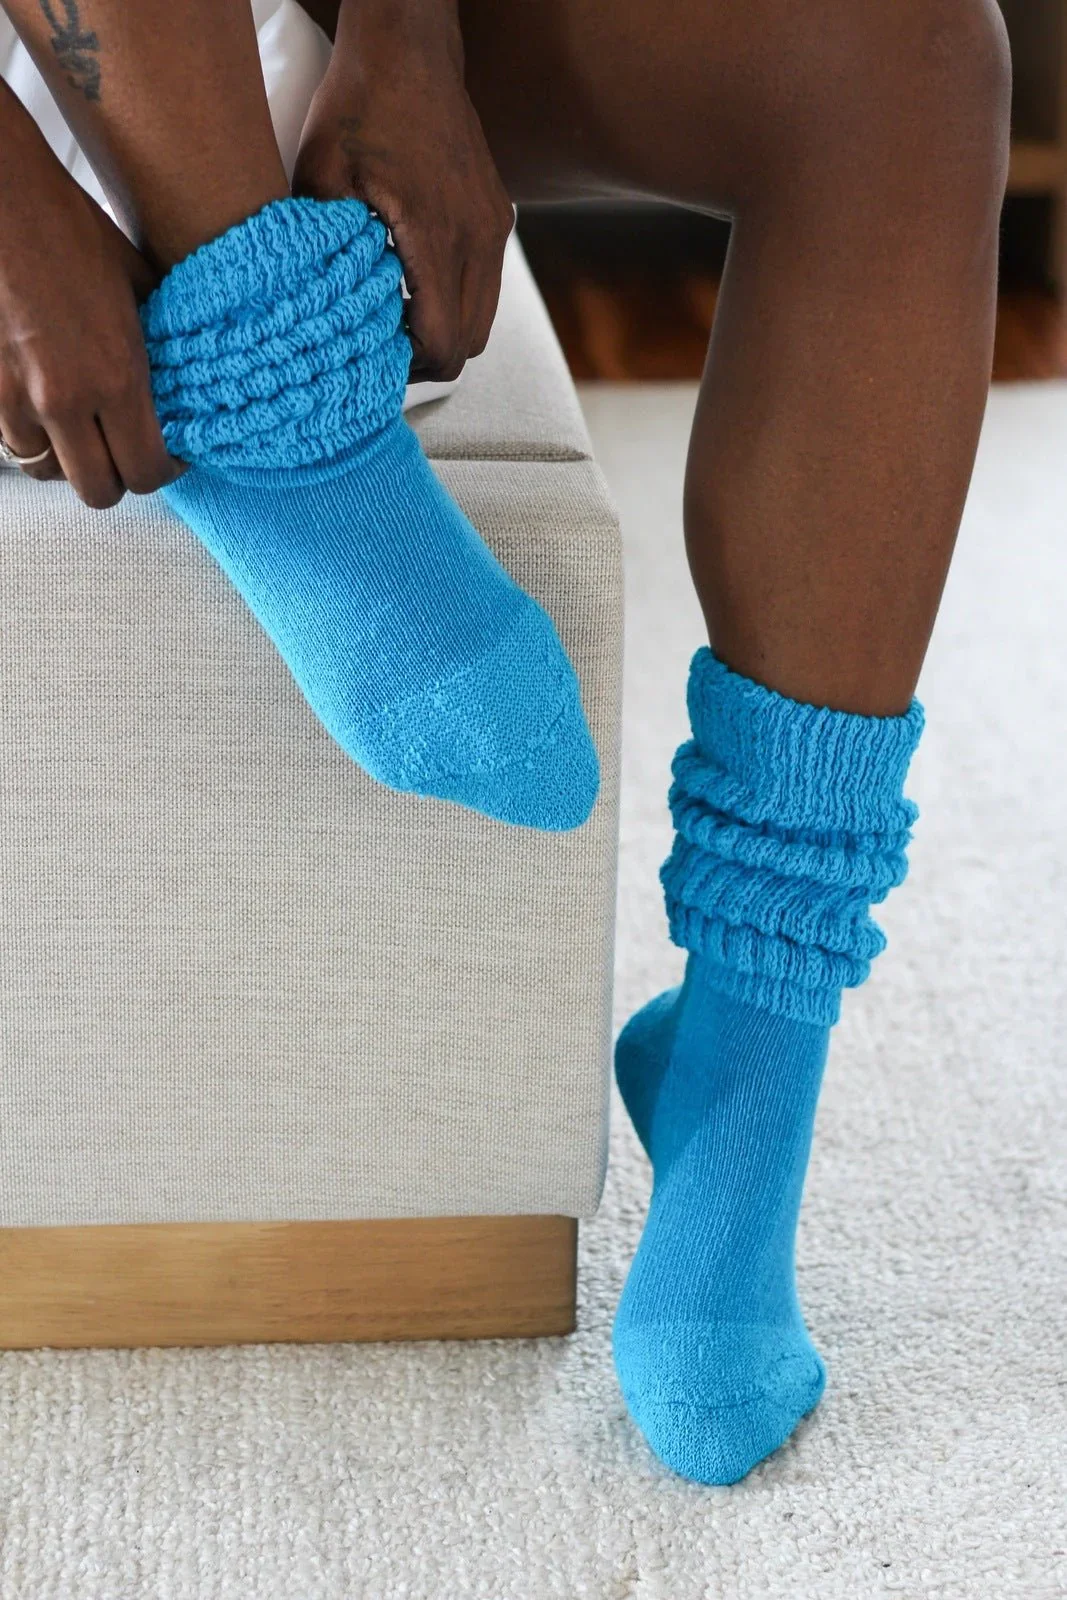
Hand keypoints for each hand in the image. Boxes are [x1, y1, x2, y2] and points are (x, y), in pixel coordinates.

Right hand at [0, 92, 183, 507]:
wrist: (3, 200)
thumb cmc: (70, 230)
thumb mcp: (138, 286)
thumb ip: (159, 343)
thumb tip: (182, 374)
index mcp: (116, 377)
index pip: (146, 472)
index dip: (165, 473)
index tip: (172, 455)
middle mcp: (65, 400)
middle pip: (98, 492)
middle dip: (118, 479)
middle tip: (128, 453)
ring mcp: (16, 398)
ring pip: (47, 471)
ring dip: (68, 459)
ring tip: (83, 430)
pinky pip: (11, 442)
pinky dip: (30, 436)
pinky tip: (44, 410)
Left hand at [293, 0, 513, 381]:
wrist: (410, 48)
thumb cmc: (361, 103)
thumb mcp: (319, 175)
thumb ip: (320, 247)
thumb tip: (312, 305)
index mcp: (436, 235)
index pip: (443, 343)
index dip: (409, 368)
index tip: (374, 358)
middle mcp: (477, 237)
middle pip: (468, 344)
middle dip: (426, 357)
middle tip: (381, 345)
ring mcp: (493, 227)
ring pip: (482, 320)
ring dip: (443, 329)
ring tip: (396, 317)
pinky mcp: (496, 216)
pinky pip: (486, 286)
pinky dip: (456, 300)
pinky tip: (415, 282)